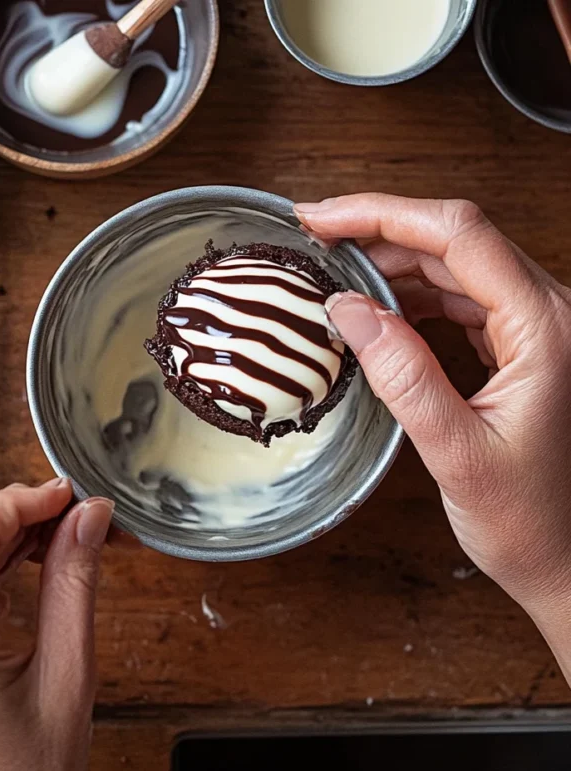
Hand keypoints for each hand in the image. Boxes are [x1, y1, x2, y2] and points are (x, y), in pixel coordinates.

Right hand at [295, 194, 570, 676]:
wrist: (568, 560)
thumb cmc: (527, 520)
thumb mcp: (454, 451)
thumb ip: (403, 376)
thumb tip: (346, 308)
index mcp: (545, 328)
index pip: (458, 235)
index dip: (382, 215)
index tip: (321, 220)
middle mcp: (550, 313)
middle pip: (456, 237)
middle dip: (379, 229)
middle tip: (312, 238)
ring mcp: (538, 326)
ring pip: (456, 263)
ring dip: (391, 261)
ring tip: (333, 272)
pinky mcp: (522, 344)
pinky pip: (461, 296)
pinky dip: (411, 293)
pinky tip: (375, 308)